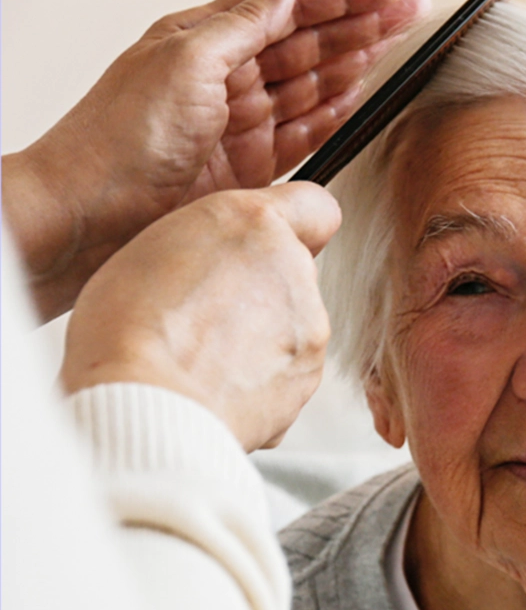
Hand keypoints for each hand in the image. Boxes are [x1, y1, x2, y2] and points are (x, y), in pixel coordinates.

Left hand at [3, 0, 427, 320]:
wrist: (93, 215)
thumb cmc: (119, 137)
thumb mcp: (185, 59)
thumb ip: (242, 23)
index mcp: (206, 38)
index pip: (289, 5)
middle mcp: (226, 77)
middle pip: (309, 42)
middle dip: (363, 22)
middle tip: (410, 10)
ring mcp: (241, 124)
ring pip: (313, 84)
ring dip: (356, 62)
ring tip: (395, 42)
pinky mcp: (251, 169)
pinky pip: (304, 134)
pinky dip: (333, 114)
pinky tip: (356, 96)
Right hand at [59, 183, 340, 450]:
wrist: (148, 404)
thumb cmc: (130, 328)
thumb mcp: (152, 247)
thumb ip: (209, 244)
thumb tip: (225, 262)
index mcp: (254, 224)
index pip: (313, 205)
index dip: (292, 226)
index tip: (268, 244)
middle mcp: (294, 269)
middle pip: (293, 271)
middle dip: (261, 289)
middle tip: (206, 314)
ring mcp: (309, 325)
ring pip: (292, 322)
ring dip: (260, 335)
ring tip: (204, 357)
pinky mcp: (309, 374)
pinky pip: (287, 370)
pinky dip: (262, 377)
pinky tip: (216, 385)